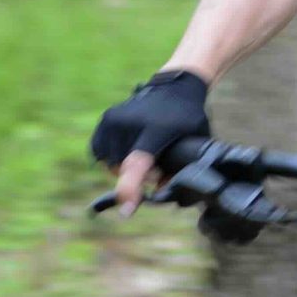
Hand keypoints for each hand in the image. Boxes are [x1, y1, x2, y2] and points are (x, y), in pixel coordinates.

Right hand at [90, 70, 211, 217]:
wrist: (175, 86)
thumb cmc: (188, 119)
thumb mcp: (195, 144)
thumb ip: (180, 171)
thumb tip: (160, 195)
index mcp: (155, 130)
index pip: (137, 163)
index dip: (130, 188)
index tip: (127, 209)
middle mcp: (129, 123)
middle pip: (123, 169)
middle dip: (138, 177)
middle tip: (156, 167)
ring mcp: (114, 119)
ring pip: (110, 163)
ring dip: (124, 168)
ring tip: (144, 154)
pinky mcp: (105, 119)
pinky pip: (100, 152)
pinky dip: (112, 158)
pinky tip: (129, 150)